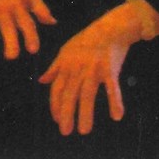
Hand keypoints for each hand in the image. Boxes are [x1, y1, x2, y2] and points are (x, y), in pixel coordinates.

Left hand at [38, 0, 158, 136]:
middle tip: (65, 132)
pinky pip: (112, 88)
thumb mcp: (66, 51)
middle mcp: (77, 69)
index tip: (57, 120)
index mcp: (66, 65)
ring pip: (87, 94)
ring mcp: (94, 69)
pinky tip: (117, 116)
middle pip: (69, 94)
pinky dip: (115, 102)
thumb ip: (54, 68)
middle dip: (66, 114)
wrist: (111, 27)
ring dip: (85, 113)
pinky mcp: (110, 69)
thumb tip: (42, 81)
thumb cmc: (88, 39)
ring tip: (84, 131)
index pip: (56, 89)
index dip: (55, 106)